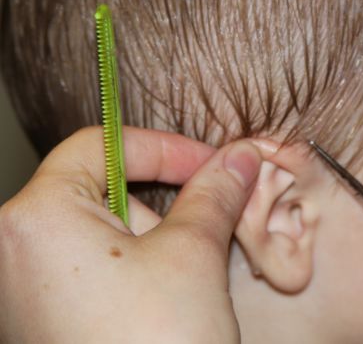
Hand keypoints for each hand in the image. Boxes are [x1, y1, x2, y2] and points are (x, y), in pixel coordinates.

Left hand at [0, 126, 261, 343]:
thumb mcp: (194, 255)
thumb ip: (214, 192)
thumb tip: (239, 156)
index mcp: (35, 219)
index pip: (102, 145)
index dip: (165, 148)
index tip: (213, 163)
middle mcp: (13, 250)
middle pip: (100, 188)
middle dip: (164, 202)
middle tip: (209, 227)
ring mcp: (22, 289)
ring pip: (100, 231)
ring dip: (155, 240)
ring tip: (185, 281)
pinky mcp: (42, 318)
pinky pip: (91, 268)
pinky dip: (135, 268)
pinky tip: (164, 301)